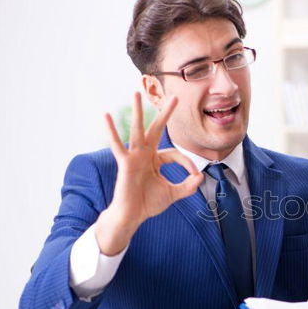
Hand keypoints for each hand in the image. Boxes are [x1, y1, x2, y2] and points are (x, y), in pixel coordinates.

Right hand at [95, 92, 203, 254]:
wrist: (133, 216)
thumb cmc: (149, 204)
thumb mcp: (174, 194)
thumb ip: (188, 186)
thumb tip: (201, 177)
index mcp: (156, 160)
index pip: (176, 154)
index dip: (188, 164)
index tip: (195, 176)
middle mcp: (145, 154)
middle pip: (156, 129)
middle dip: (165, 114)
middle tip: (174, 97)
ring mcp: (134, 157)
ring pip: (138, 130)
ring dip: (138, 111)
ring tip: (136, 92)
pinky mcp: (125, 163)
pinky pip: (117, 145)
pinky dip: (111, 131)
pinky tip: (105, 115)